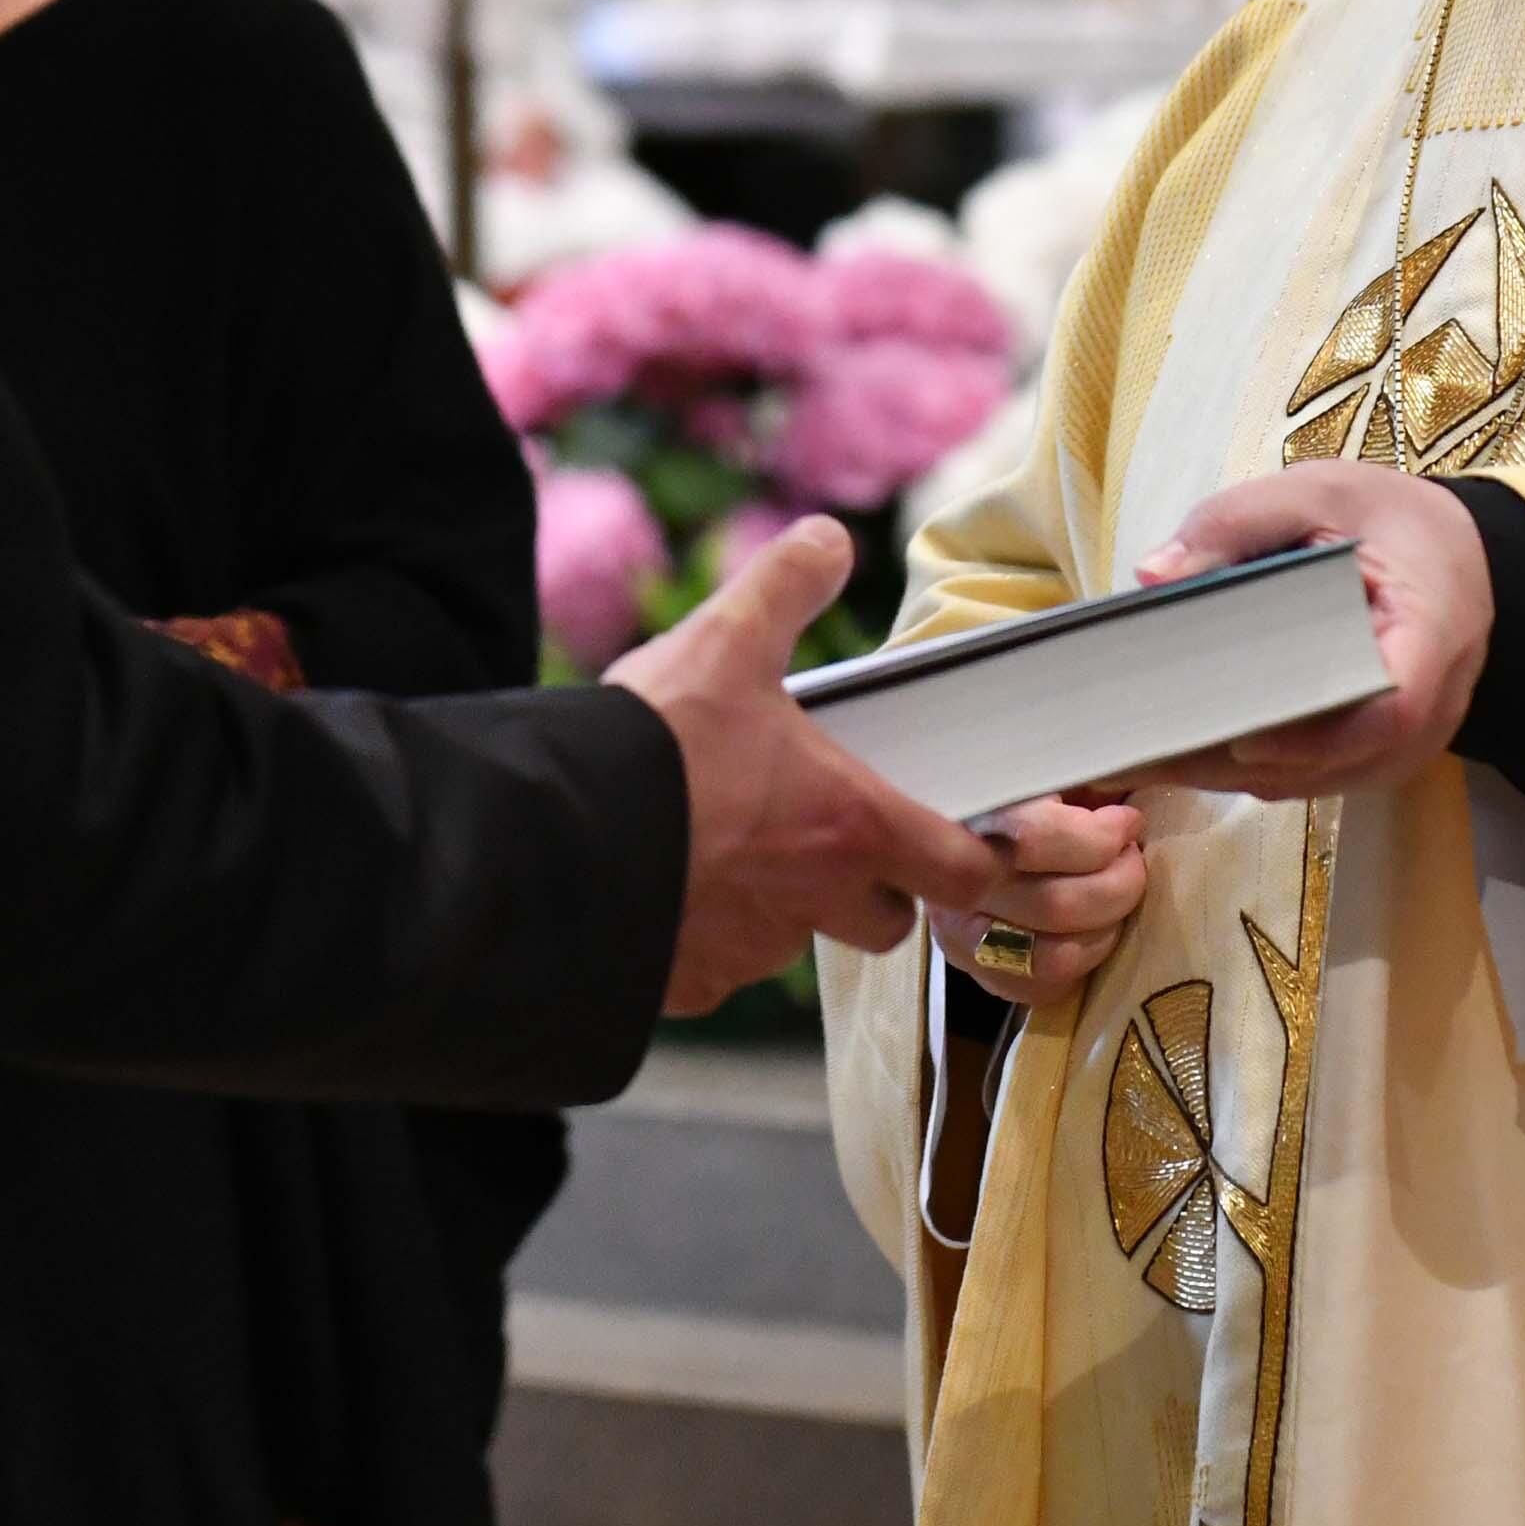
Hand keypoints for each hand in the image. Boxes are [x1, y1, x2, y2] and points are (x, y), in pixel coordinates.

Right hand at [612, 514, 1003, 1014]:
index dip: (971, 857)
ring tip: (722, 847)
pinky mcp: (689, 984)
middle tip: (823, 835)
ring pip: (794, 941)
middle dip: (870, 890)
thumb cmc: (657, 746)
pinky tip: (664, 888)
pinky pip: (717, 969)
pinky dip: (704, 939)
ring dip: (778, 906)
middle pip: (886, 921)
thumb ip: (787, 585)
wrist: (553, 837)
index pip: (962, 870)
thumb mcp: (727, 639)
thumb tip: (829, 540)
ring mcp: (752, 953)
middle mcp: (815, 903)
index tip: (963, 844)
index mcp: (851, 825)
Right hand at [931, 790, 1147, 1007]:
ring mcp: (957, 935)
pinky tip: (1089, 928)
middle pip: (1055, 906)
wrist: (958, 825)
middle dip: (1118, 884)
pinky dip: (1081, 962)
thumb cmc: (1021, 787)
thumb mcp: (1046, 768)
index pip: (1034, 840)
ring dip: (1106, 928)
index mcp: (966, 816)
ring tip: (1115, 896)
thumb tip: (1130, 805)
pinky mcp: (973, 970)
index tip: (1126, 822)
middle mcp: (949, 883)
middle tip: (1131, 859)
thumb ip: (1082, 781)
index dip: (1098, 837)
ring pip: (1052, 958)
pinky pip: (1040, 988)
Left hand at [1123, 463, 1488, 797]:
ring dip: (1241, 774)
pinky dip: (1259, 768)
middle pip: (1343, 758)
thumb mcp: (1317, 491)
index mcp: (1433, 629)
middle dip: (1246, 760)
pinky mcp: (1383, 750)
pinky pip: (1322, 774)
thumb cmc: (1386, 520)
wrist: (1451, 550)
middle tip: (1156, 748)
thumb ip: (1236, 523)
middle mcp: (1437, 702)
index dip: (1319, 736)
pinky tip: (1191, 750)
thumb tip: (1154, 574)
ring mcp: (1414, 738)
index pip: (1394, 707)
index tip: (1243, 739)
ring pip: (1324, 777)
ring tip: (1152, 755)